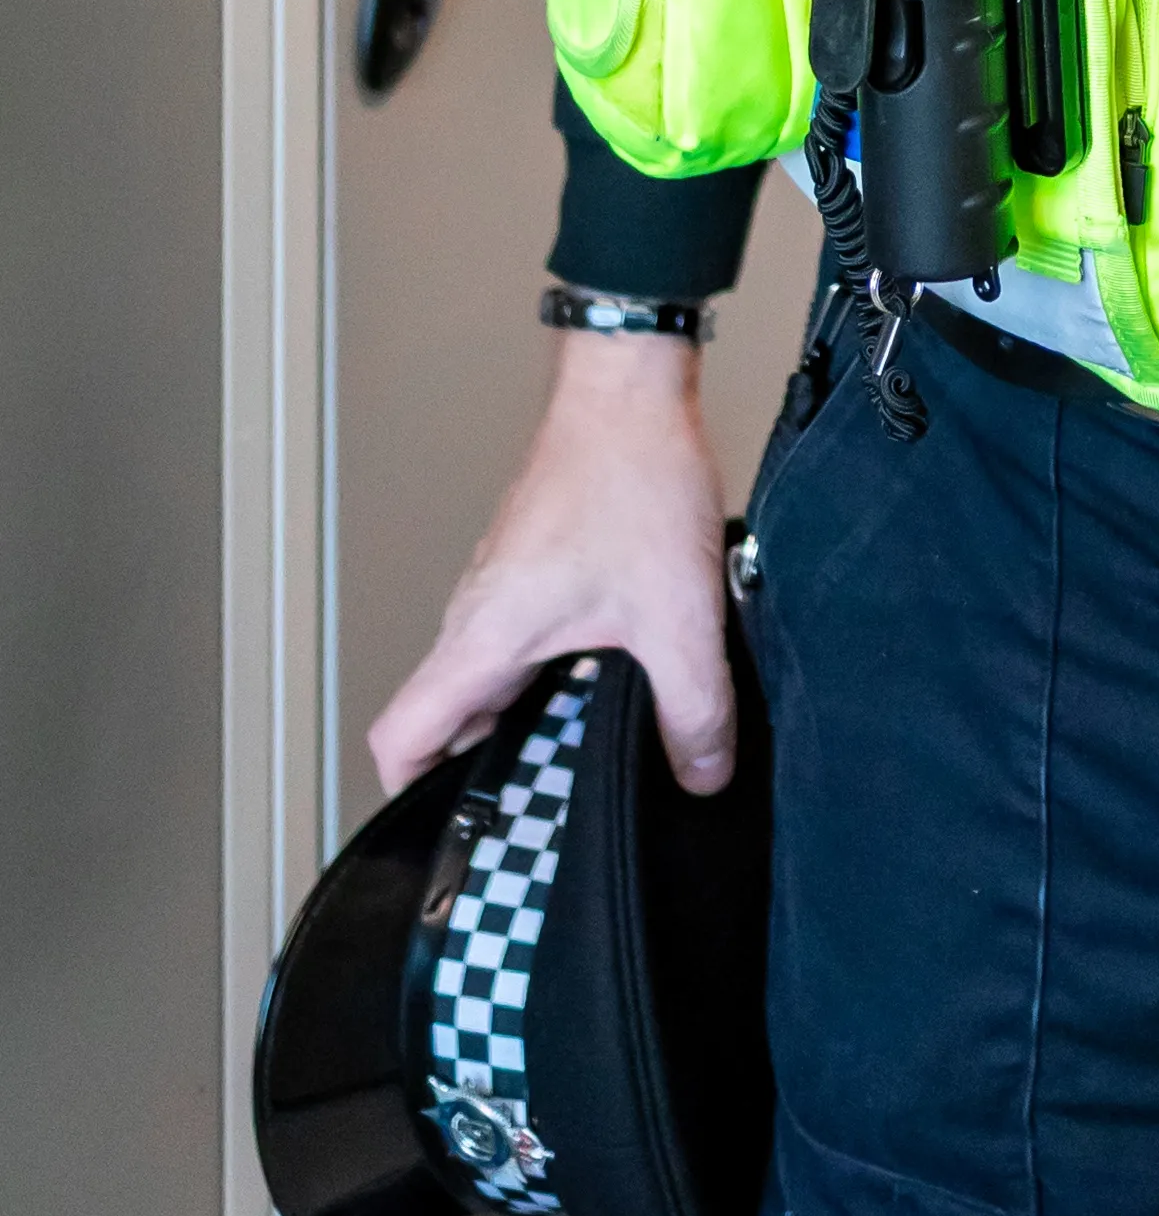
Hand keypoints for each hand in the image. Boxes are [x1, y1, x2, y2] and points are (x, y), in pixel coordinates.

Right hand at [367, 332, 734, 800]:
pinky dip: (556, 668)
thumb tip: (701, 774)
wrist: (631, 387)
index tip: (451, 828)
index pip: (400, 736)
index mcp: (482, 637)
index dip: (411, 793)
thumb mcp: (676, 616)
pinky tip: (617, 672)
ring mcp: (502, 583)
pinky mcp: (535, 559)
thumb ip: (692, 709)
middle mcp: (476, 612)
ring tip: (589, 743)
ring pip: (490, 675)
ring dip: (530, 712)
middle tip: (542, 801)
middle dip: (490, 765)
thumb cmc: (629, 476)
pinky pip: (524, 637)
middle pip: (449, 716)